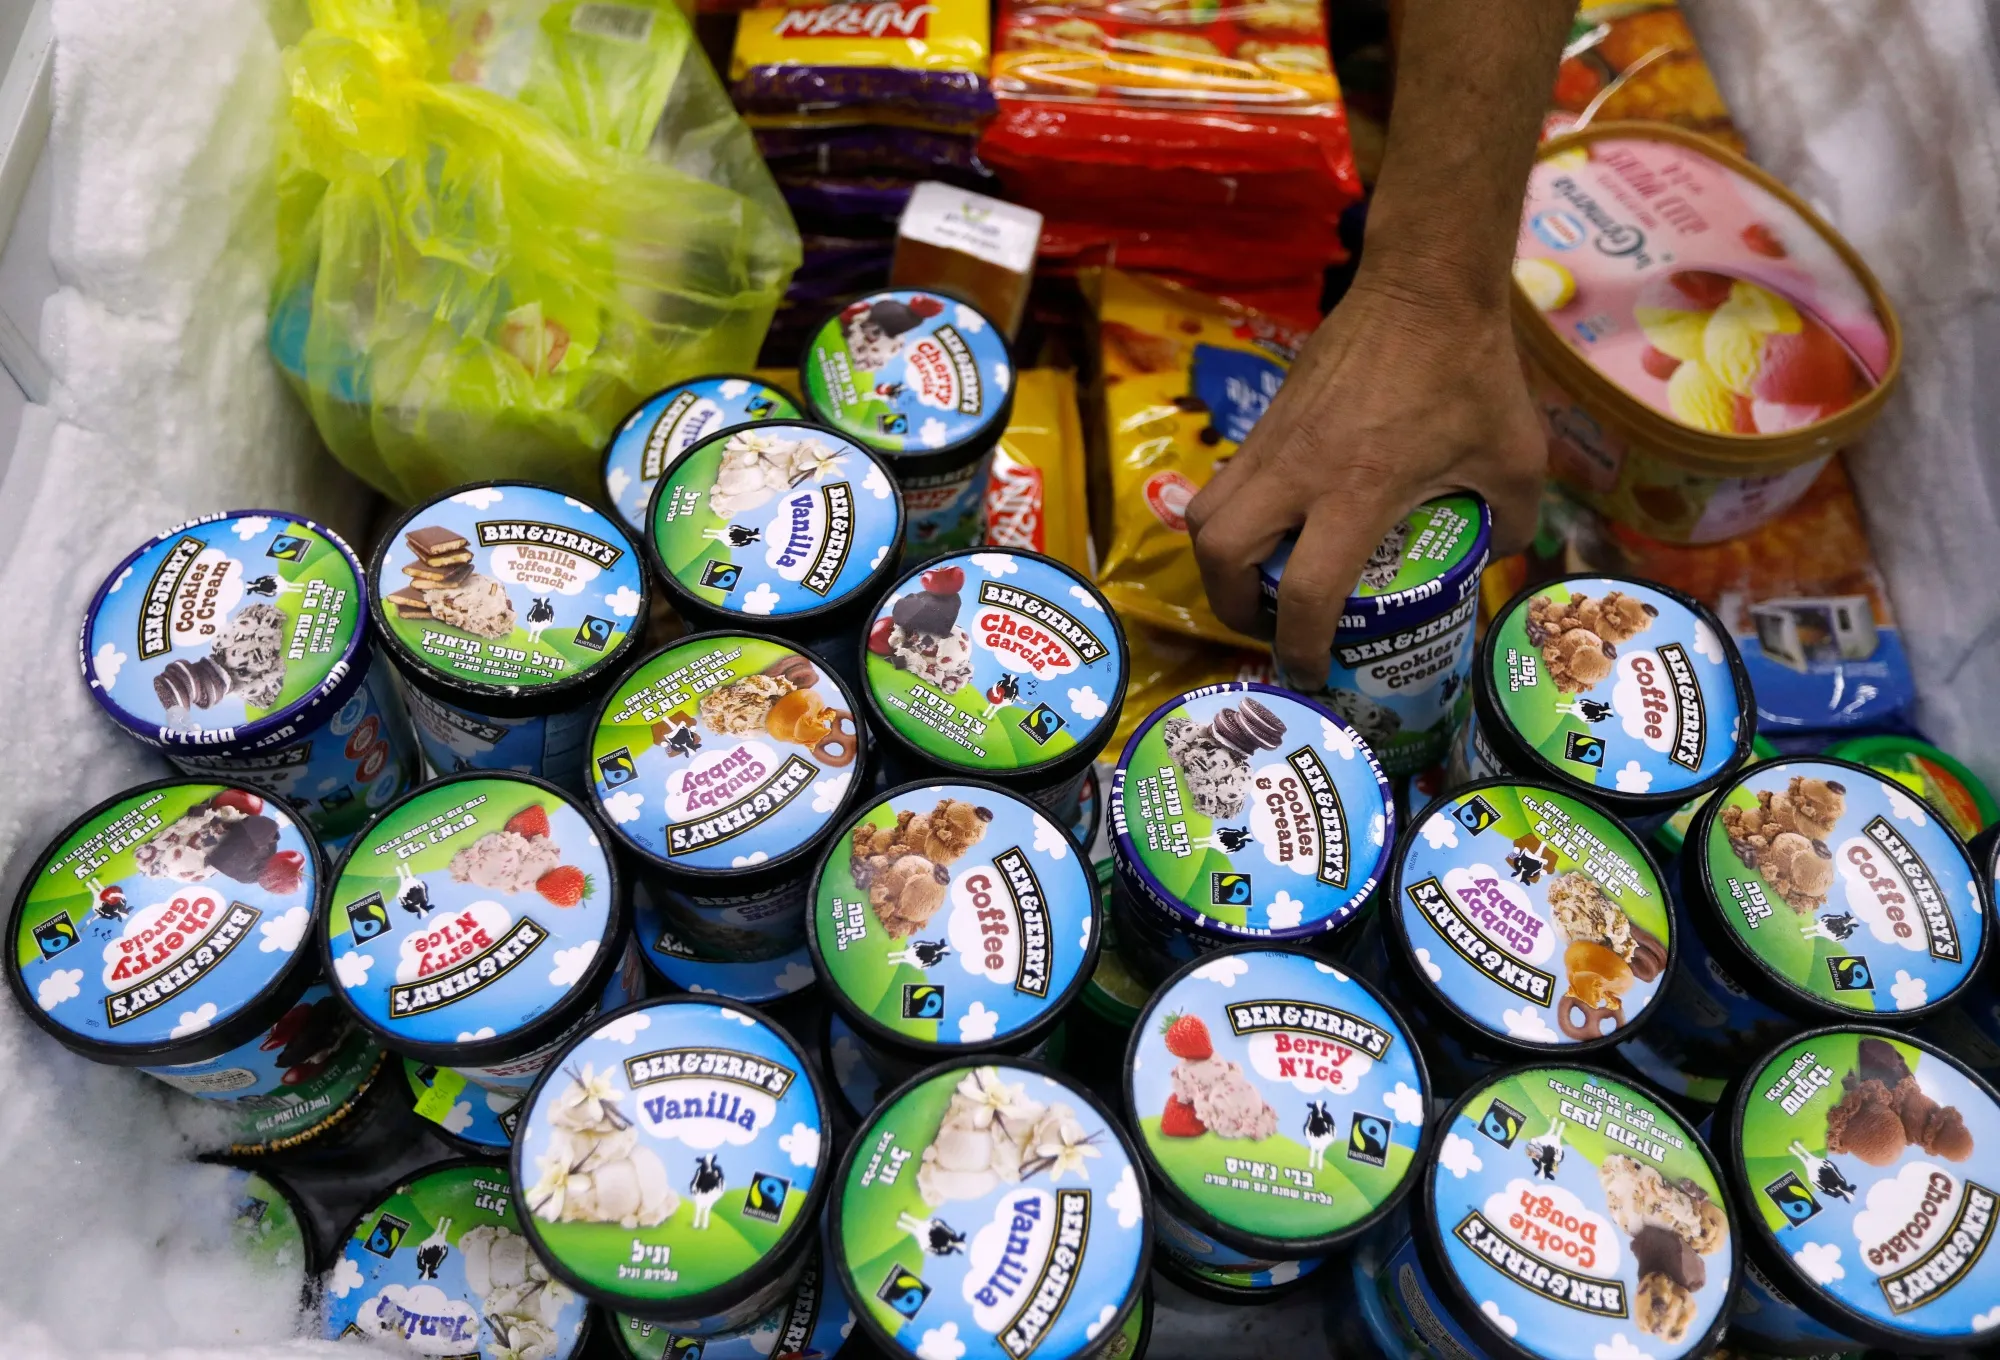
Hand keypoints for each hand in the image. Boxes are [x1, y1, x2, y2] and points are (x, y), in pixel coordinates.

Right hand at [1186, 274, 1546, 683]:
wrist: (1425, 284)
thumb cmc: (1473, 371)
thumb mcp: (1516, 458)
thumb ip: (1513, 520)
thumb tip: (1501, 557)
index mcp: (1356, 493)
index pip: (1305, 594)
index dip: (1299, 648)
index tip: (1310, 673)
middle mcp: (1298, 473)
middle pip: (1219, 557)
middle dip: (1230, 607)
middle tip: (1265, 624)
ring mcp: (1274, 442)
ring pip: (1204, 515)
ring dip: (1219, 562)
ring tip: (1256, 580)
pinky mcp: (1269, 418)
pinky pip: (1228, 482)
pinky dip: (1236, 516)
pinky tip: (1281, 522)